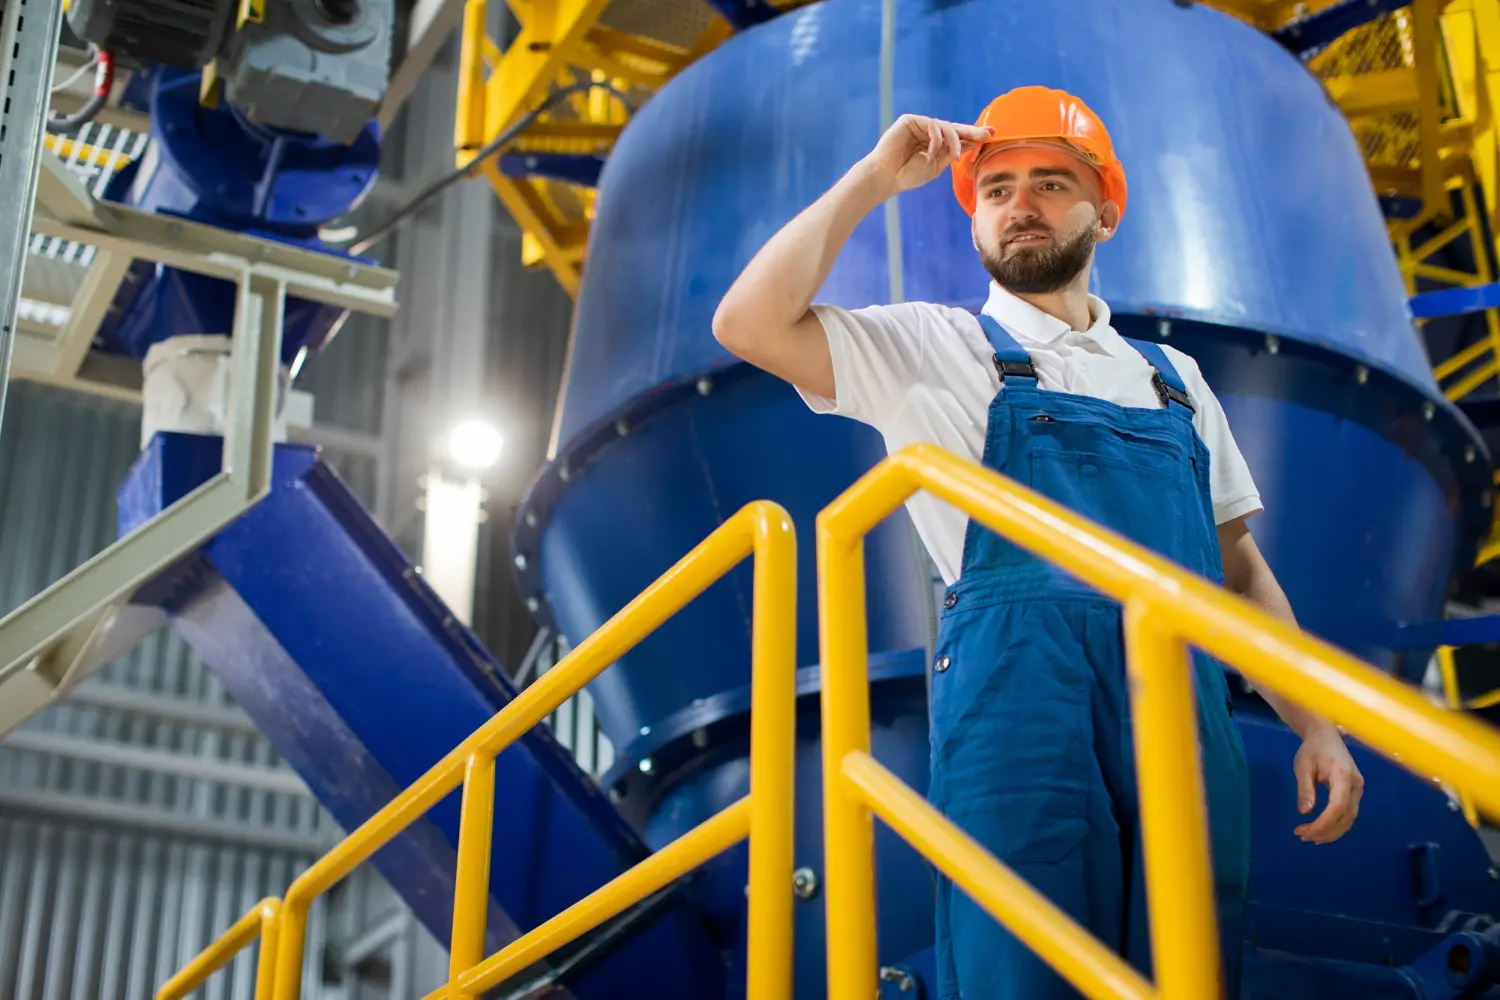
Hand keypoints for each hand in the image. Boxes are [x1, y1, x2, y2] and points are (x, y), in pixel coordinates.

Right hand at [861, 115, 993, 194]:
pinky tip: (933, 150)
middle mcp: (927, 133)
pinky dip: (936, 137)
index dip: (972, 136)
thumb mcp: (937, 165)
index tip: (991, 136)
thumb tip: (973, 142)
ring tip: (956, 156)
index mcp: (934, 145)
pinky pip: (931, 124)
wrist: (887, 176)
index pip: (956, 138)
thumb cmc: (908, 175)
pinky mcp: (910, 121)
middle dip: (972, 131)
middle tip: (988, 133)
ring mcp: (918, 126)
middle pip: (954, 128)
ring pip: (945, 126)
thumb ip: (951, 153)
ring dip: (954, 140)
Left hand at [1291, 722, 1362, 843]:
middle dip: (1325, 831)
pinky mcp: (1355, 793)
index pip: (1338, 806)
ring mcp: (1358, 790)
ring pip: (1349, 819)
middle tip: (1302, 835)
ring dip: (1330, 832)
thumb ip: (1305, 788)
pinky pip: (1348, 814)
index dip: (1324, 823)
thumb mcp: (1303, 766)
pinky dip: (1335, 825)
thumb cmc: (1313, 748)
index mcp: (1344, 776)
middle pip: (1345, 817)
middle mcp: (1356, 786)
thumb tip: (1305, 811)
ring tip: (1309, 836)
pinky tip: (1321, 831)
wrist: (1326, 735)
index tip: (1306, 831)